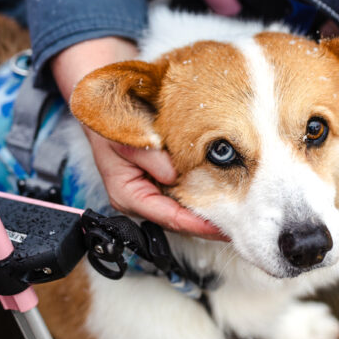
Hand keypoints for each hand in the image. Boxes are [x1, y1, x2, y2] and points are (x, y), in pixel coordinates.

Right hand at [85, 129, 225, 238]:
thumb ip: (149, 157)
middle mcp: (138, 200)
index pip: (168, 217)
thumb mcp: (127, 139)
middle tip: (238, 227)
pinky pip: (181, 197)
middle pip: (178, 221)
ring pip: (181, 212)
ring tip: (234, 217)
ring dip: (205, 214)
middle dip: (205, 225)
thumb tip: (173, 174)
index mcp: (128, 195)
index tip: (220, 227)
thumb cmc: (109, 127)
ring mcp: (148, 194)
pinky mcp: (157, 184)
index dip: (197, 224)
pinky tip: (221, 197)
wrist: (101, 111)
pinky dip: (200, 198)